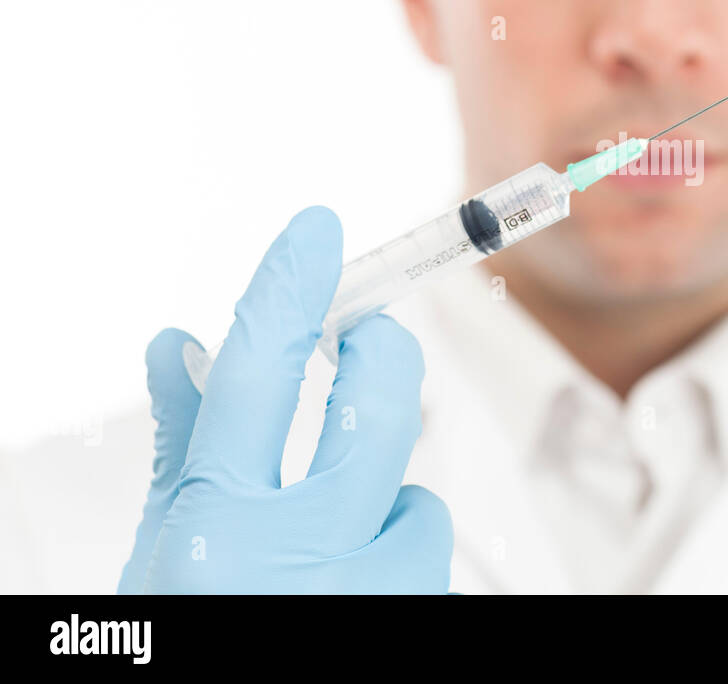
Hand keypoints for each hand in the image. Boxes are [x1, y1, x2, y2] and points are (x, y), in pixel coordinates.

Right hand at [118, 206, 452, 593]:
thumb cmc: (186, 641)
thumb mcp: (159, 556)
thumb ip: (181, 447)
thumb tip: (179, 346)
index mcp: (216, 532)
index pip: (257, 376)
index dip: (291, 290)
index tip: (319, 232)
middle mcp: (301, 562)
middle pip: (381, 405)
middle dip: (384, 354)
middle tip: (370, 338)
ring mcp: (375, 596)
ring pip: (414, 493)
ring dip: (378, 496)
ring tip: (323, 546)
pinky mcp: (419, 617)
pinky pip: (422, 546)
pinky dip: (391, 548)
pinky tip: (351, 583)